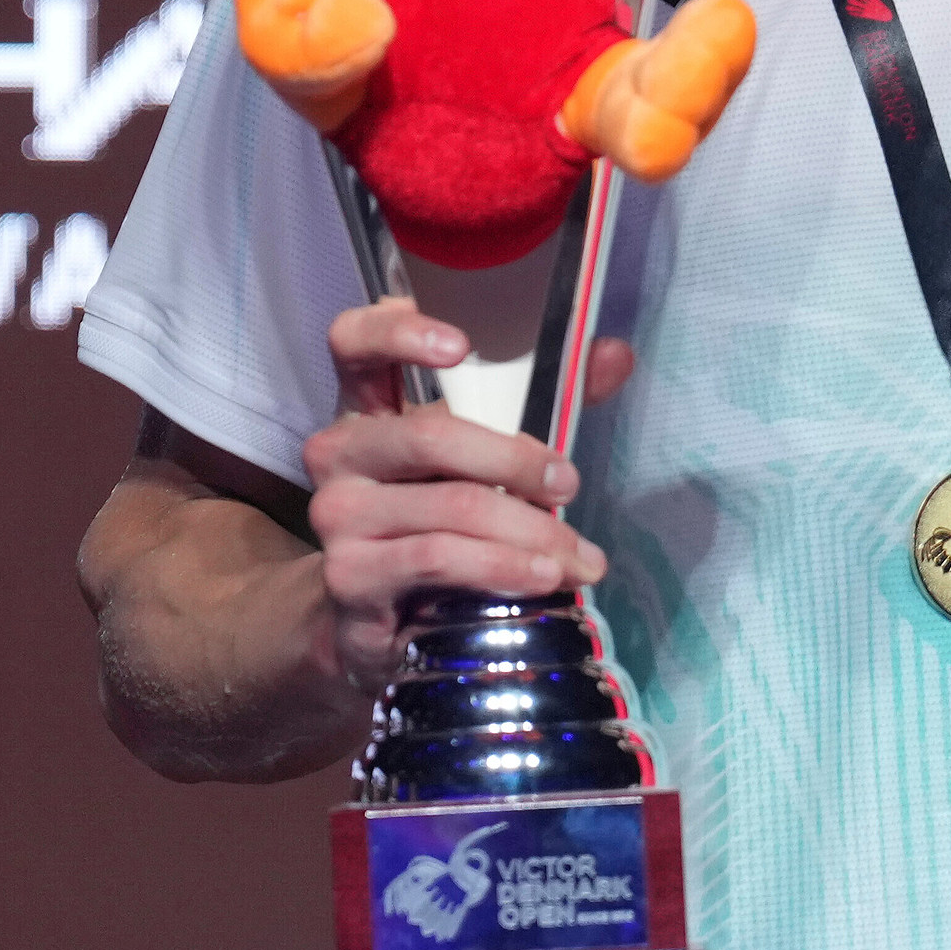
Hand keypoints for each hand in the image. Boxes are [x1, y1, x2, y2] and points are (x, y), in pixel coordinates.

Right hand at [302, 298, 636, 692]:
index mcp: (367, 407)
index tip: (460, 346)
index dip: (397, 333)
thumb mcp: (482, 458)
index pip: (354, 342)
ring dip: (531, 531)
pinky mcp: (349, 574)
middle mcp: (339, 453)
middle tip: (570, 485)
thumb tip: (613, 355)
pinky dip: (502, 566)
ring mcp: (337, 515)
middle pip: (430, 435)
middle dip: (516, 461)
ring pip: (451, 506)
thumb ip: (544, 403)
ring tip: (581, 557)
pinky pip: (438, 559)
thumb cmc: (438, 516)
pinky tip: (542, 579)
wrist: (380, 616)